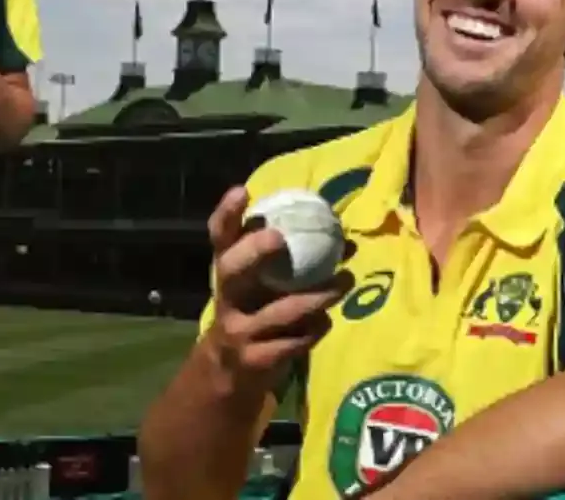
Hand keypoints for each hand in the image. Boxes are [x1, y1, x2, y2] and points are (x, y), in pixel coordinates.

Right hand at [203, 187, 351, 392]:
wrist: (230, 373)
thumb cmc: (255, 312)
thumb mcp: (264, 285)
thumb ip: (296, 263)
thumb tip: (345, 242)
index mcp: (228, 271)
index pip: (219, 237)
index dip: (227, 214)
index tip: (242, 191)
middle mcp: (227, 297)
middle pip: (230, 270)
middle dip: (253, 251)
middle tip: (280, 238)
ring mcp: (238, 331)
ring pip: (277, 312)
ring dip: (315, 297)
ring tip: (344, 282)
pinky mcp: (254, 361)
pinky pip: (290, 343)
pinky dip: (313, 330)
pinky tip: (325, 322)